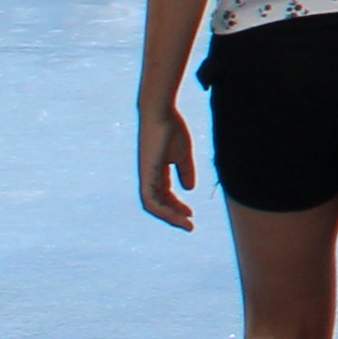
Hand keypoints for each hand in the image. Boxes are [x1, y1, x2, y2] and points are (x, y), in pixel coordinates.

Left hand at [140, 96, 200, 231]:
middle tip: (190, 226)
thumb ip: (185, 171)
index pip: (164, 195)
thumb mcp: (183, 154)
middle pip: (158, 203)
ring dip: (169, 217)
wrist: (160, 112)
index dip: (177, 207)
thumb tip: (189, 189)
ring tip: (186, 224)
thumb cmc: (171, 129)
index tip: (192, 215)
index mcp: (157, 172)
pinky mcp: (146, 173)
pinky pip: (150, 198)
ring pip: (153, 205)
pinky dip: (162, 209)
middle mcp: (149, 176)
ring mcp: (146, 175)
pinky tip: (176, 212)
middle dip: (174, 216)